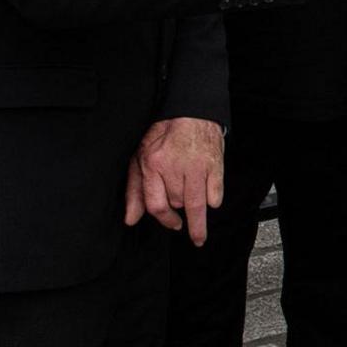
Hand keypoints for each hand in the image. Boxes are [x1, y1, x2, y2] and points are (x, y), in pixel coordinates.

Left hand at [128, 116, 223, 241]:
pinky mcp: (215, 166)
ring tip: (198, 234)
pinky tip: (209, 200)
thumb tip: (130, 218)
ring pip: (196, 204)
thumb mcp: (140, 158)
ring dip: (197, 220)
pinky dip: (213, 201)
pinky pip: (215, 195)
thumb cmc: (164, 134)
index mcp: (153, 164)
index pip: (156, 204)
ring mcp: (197, 167)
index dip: (164, 220)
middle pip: (176, 203)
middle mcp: (175, 166)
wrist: (191, 111)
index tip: (173, 225)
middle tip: (181, 213)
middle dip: (178, 209)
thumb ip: (135, 190)